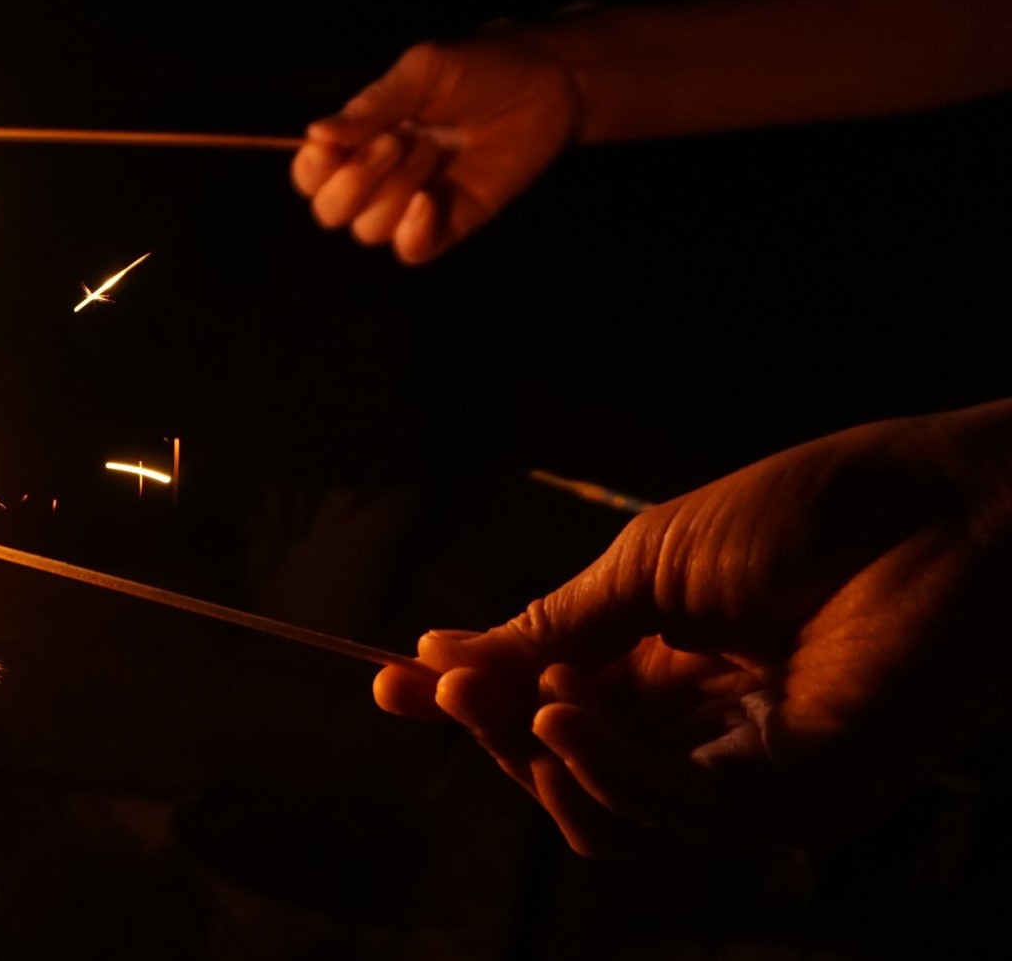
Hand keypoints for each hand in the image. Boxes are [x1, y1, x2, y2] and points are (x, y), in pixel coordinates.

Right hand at [293, 34, 580, 262]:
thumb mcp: (421, 72)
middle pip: (330, 211)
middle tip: (397, 141)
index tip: (333, 146)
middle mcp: (381, 175)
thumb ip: (370, 106)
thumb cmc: (482, 66)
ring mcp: (413, 202)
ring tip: (435, 150)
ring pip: (368, 229)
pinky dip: (412, 232)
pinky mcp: (451, 222)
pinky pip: (410, 251)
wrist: (549, 82)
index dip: (312, 169)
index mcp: (363, 137)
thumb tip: (315, 135)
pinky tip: (430, 200)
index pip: (311, 174)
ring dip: (395, 191)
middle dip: (354, 182)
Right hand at [374, 402, 1011, 854]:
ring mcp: (745, 773)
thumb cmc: (809, 516)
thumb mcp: (647, 565)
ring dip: (539, 759)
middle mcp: (700, 730)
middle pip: (560, 769)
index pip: (546, 708)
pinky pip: (669, 816)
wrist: (940, 515)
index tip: (389, 683)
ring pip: (603, 812)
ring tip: (523, 699)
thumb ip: (552, 628)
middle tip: (443, 688)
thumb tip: (440, 660)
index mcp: (666, 668)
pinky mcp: (791, 802)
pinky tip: (563, 723)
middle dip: (489, 728)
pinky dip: (603, 774)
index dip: (469, 699)